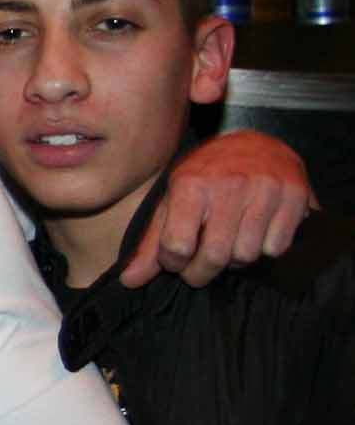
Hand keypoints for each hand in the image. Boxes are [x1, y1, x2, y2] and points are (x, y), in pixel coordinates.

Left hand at [121, 129, 313, 286]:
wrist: (256, 143)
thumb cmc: (206, 178)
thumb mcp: (172, 201)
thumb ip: (151, 242)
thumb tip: (130, 280)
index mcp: (191, 184)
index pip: (177, 245)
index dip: (173, 263)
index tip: (175, 260)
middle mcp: (228, 185)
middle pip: (215, 256)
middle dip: (203, 272)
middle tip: (200, 268)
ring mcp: (264, 189)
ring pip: (247, 255)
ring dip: (234, 260)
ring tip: (227, 243)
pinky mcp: (294, 195)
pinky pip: (276, 248)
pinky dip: (264, 249)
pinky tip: (255, 233)